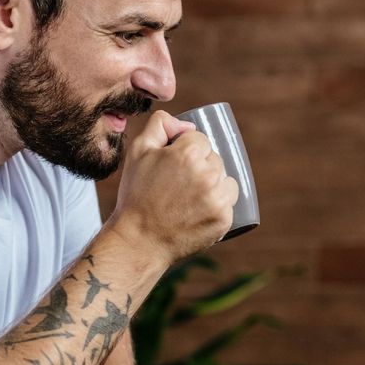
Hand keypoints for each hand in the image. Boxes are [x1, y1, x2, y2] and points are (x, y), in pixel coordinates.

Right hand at [107, 110, 238, 262]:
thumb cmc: (136, 195)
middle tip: (177, 186)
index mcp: (188, 153)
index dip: (185, 151)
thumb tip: (185, 124)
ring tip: (189, 199)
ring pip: (225, 179)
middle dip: (200, 167)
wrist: (139, 240)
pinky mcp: (224, 219)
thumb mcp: (138, 151)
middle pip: (214, 159)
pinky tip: (197, 212)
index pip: (199, 140)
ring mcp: (218, 198)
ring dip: (213, 185)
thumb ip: (160, 125)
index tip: (172, 168)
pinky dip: (216, 205)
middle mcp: (208, 174)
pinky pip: (228, 202)